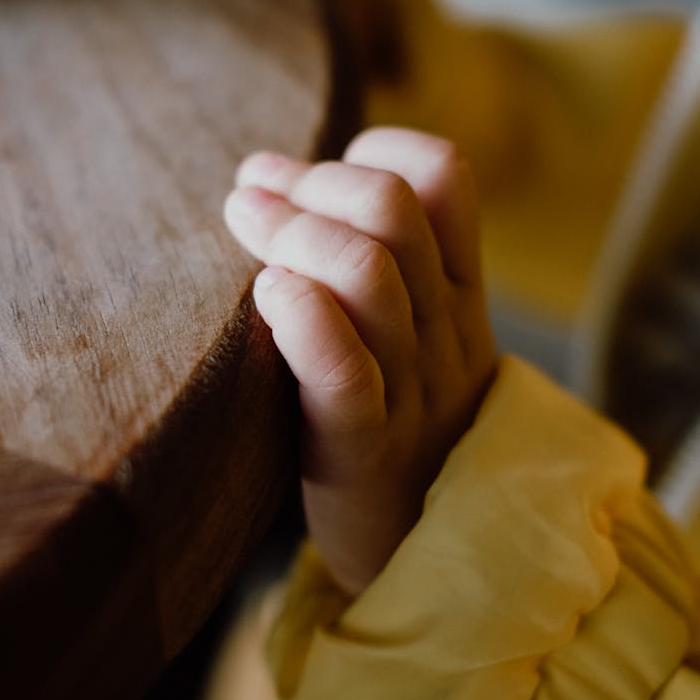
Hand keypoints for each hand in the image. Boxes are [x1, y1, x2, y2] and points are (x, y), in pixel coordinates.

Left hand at [224, 128, 495, 596]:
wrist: (424, 550)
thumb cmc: (398, 425)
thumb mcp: (411, 337)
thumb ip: (377, 264)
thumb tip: (277, 181)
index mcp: (458, 292)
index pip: (446, 176)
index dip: (375, 149)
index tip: (314, 170)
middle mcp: (443, 328)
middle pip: (391, 209)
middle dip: (310, 181)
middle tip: (250, 189)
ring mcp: (410, 388)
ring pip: (368, 273)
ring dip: (291, 232)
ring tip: (241, 221)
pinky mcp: (364, 449)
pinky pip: (345, 371)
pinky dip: (304, 317)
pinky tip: (267, 293)